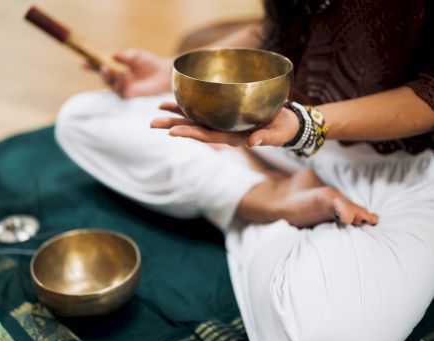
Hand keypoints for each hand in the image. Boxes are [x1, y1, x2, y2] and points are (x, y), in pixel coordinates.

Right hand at [86, 48, 172, 97]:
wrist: (163, 73)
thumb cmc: (150, 63)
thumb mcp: (134, 56)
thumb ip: (122, 56)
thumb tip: (110, 55)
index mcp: (117, 68)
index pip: (101, 66)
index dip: (91, 65)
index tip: (83, 62)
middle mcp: (118, 79)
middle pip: (104, 77)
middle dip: (101, 72)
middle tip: (103, 67)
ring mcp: (123, 88)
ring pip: (111, 85)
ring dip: (111, 77)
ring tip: (117, 70)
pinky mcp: (129, 96)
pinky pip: (120, 91)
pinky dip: (121, 82)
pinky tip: (125, 75)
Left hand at [151, 102, 300, 147]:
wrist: (287, 122)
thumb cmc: (283, 129)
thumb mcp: (278, 134)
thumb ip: (266, 138)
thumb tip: (252, 142)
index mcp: (233, 137)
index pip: (207, 136)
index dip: (190, 133)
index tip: (172, 132)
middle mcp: (223, 130)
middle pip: (195, 128)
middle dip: (174, 125)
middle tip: (152, 124)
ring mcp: (223, 122)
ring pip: (195, 118)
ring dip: (176, 114)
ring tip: (158, 109)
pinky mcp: (226, 112)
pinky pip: (204, 108)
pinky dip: (190, 104)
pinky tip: (177, 99)